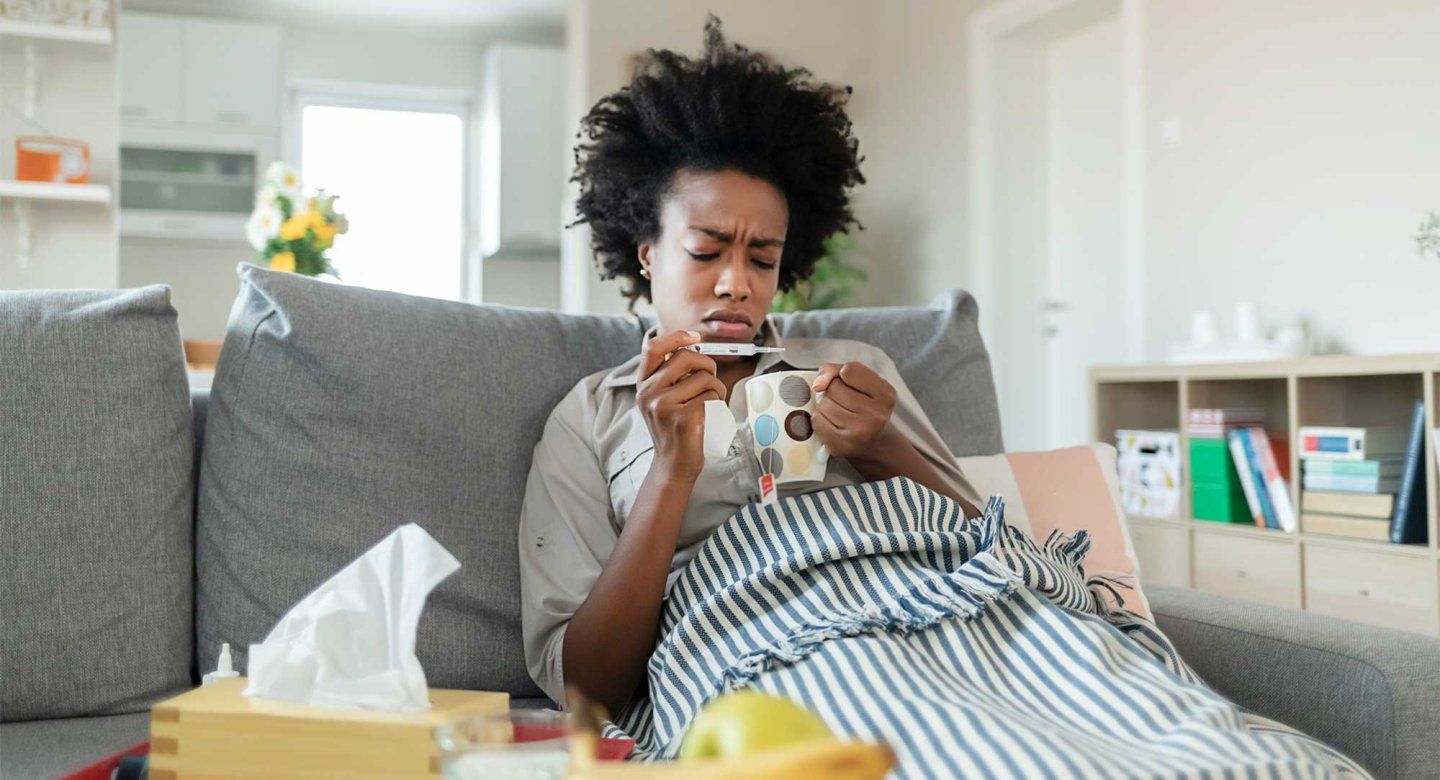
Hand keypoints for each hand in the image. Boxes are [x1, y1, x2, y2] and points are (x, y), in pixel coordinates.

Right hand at [636, 330, 727, 481]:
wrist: (673, 466)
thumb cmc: (674, 429)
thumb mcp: (662, 399)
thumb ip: (670, 375)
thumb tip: (693, 345)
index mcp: (643, 385)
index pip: (652, 348)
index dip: (675, 336)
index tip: (695, 337)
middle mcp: (649, 393)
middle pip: (685, 357)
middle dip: (707, 364)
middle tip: (711, 378)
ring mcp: (664, 405)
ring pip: (704, 377)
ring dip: (717, 388)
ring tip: (711, 403)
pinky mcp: (683, 418)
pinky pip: (712, 396)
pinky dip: (718, 404)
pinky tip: (710, 416)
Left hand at [810, 362, 898, 462]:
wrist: (873, 442)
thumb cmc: (863, 404)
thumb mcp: (859, 381)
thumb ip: (834, 370)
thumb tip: (818, 385)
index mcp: (885, 395)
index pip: (849, 370)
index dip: (844, 375)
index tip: (852, 384)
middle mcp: (876, 415)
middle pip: (834, 387)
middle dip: (833, 390)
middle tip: (844, 401)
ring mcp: (859, 433)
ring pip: (823, 404)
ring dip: (825, 404)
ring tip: (839, 411)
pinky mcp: (842, 446)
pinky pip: (817, 421)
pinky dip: (820, 419)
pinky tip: (833, 423)